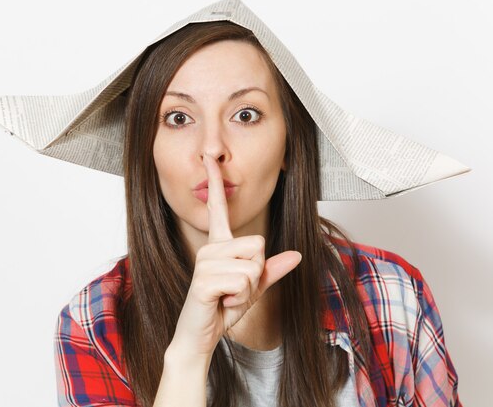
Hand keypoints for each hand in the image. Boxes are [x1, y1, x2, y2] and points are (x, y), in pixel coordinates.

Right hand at [170, 153, 301, 358]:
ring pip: (253, 266)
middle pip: (258, 244)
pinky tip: (222, 303)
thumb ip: (271, 271)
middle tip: (236, 289)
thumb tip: (297, 254)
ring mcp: (205, 263)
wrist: (199, 337)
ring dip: (249, 289)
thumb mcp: (252, 290)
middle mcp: (210, 249)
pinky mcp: (203, 280)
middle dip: (257, 273)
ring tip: (227, 297)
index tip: (210, 159)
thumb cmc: (220, 309)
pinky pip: (243, 281)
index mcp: (219, 246)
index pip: (218, 209)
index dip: (216, 183)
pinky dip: (240, 299)